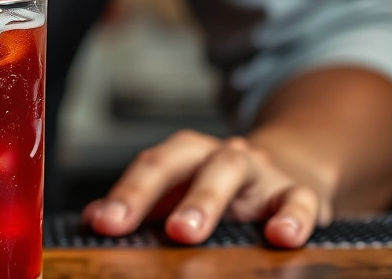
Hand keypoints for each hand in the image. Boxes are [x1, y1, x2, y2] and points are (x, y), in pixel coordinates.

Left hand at [82, 130, 332, 247]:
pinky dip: (293, 217)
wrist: (290, 174)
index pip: (147, 167)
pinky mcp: (300, 193)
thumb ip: (140, 208)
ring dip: (205, 200)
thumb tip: (91, 221)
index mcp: (183, 156)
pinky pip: (299, 199)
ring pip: (230, 170)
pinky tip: (281, 237)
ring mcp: (259, 171)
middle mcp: (216, 155)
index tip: (102, 224)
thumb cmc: (220, 193)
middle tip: (124, 223)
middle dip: (150, 191)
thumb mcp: (180, 196)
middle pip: (179, 161)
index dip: (123, 194)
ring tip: (186, 233)